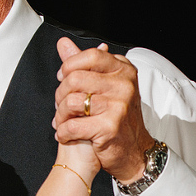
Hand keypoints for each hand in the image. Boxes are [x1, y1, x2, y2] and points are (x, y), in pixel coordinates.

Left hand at [52, 38, 152, 183]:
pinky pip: (72, 126)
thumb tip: (63, 43)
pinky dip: (63, 132)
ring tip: (62, 122)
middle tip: (61, 105)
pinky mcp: (110, 127)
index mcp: (124, 71)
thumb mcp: (106, 86)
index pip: (91, 56)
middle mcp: (124, 85)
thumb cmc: (118, 117)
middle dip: (60, 94)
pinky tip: (65, 134)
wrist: (135, 151)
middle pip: (75, 79)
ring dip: (60, 115)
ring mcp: (118, 106)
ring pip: (71, 102)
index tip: (62, 77)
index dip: (70, 66)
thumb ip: (84, 64)